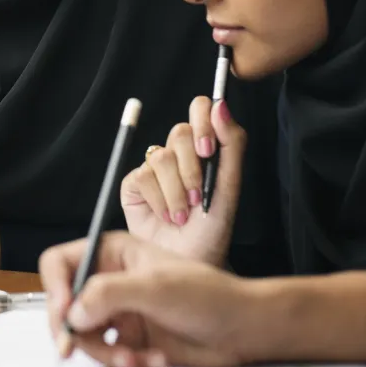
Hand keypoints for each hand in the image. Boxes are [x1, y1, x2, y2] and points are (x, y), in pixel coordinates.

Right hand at [39, 231, 261, 366]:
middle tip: (72, 350)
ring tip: (134, 358)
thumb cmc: (208, 295)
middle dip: (74, 330)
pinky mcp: (129, 339)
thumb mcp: (155, 287)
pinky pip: (107, 355)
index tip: (63, 315)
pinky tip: (153, 359)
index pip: (60, 263)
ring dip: (105, 353)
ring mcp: (118, 311)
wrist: (242, 329)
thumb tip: (73, 312)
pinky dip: (125, 362)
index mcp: (112, 252)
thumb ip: (108, 294)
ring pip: (84, 336)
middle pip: (65, 304)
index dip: (54, 288)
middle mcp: (109, 279)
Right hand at [121, 98, 245, 265]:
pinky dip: (159, 200)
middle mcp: (179, 153)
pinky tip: (166, 215)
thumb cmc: (212, 230)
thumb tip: (221, 105)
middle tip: (198, 197)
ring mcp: (155, 167)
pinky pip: (142, 176)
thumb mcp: (230, 188)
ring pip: (161, 157)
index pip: (202, 108)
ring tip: (183, 213)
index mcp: (206, 147)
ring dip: (176, 191)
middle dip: (192, 169)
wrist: (190, 261)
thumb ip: (231, 144)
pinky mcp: (134, 183)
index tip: (208, 150)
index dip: (202, 122)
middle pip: (179, 132)